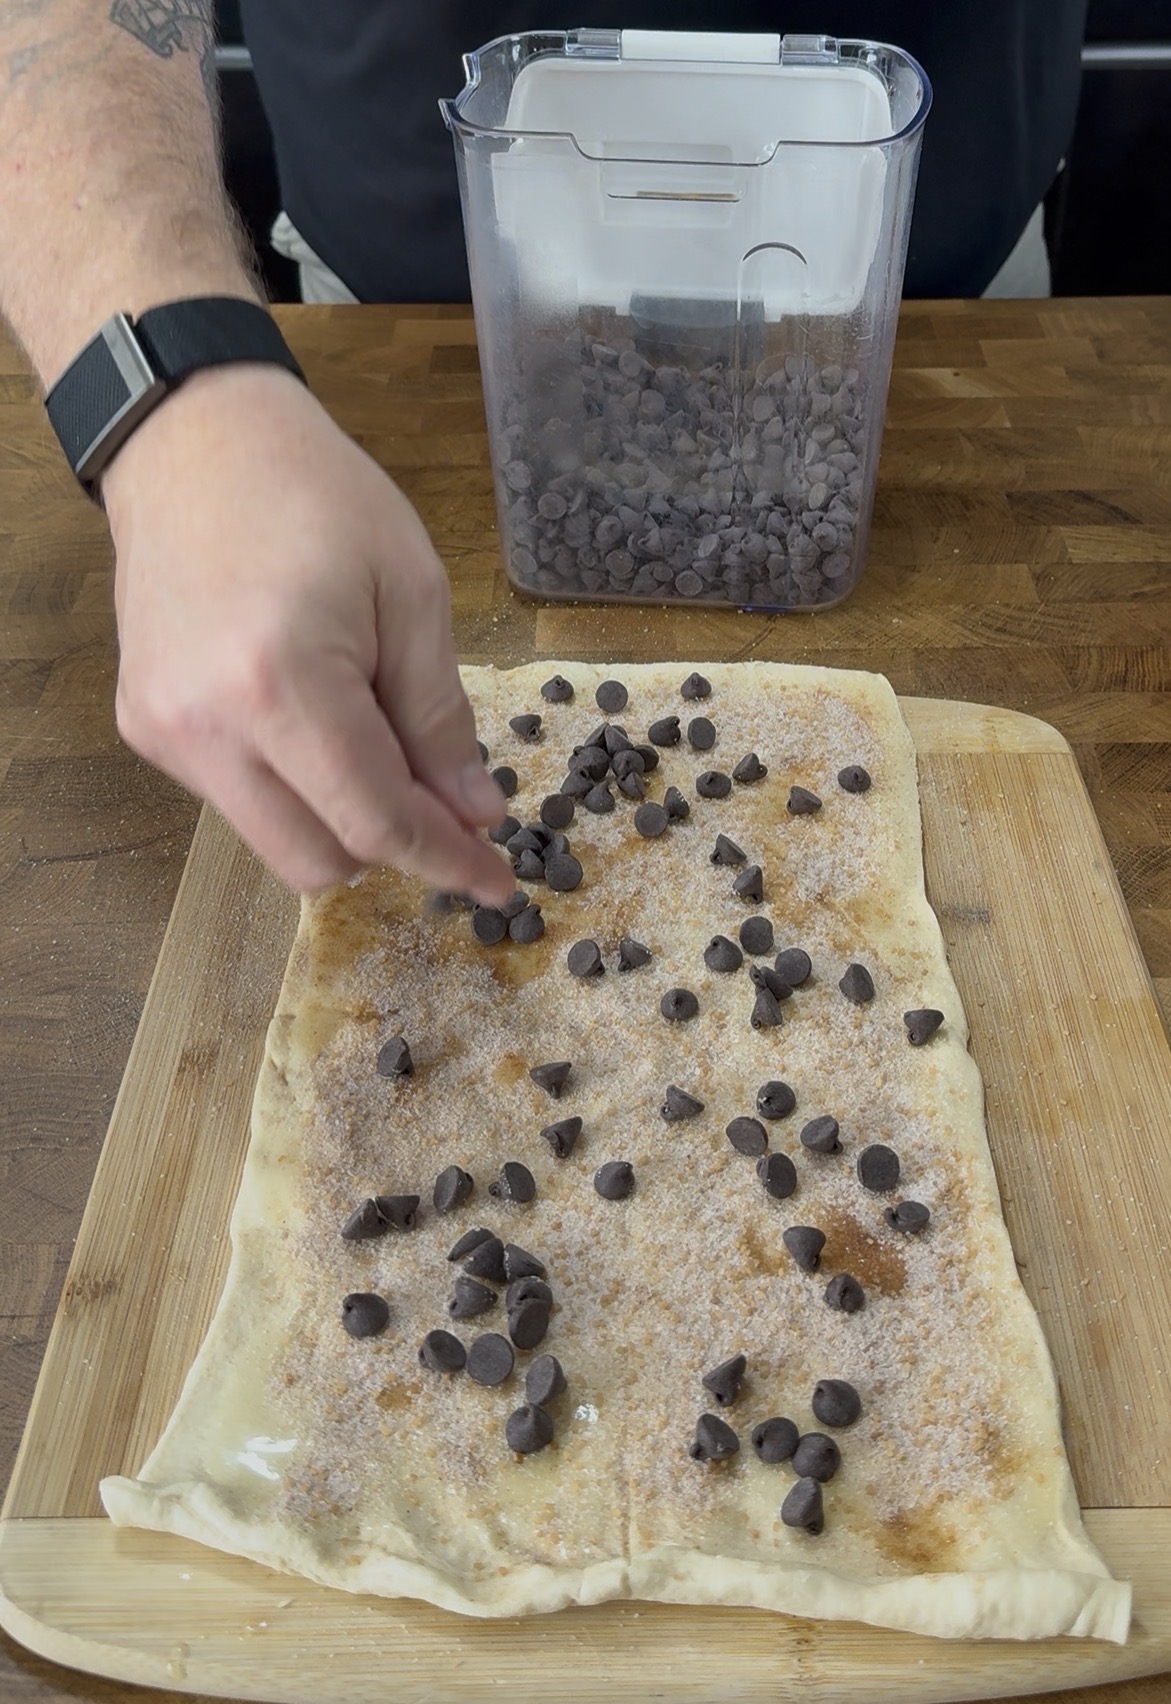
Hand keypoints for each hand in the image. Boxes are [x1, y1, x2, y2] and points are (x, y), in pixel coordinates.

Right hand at [102, 364, 512, 900]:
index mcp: (282, 684)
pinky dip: (291, 787)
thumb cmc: (317, 496)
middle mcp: (207, 726)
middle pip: (318, 859)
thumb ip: (440, 718)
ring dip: (339, 820)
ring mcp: (166, 733)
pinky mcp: (146, 729)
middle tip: (441, 796)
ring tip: (368, 733)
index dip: (445, 861)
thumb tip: (475, 816)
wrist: (193, 440)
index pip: (375, 820)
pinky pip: (235, 802)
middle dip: (391, 845)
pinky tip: (309, 715)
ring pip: (274, 843)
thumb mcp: (413, 593)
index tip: (496, 883)